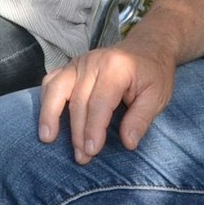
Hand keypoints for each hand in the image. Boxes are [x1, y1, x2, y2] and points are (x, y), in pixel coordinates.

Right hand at [36, 40, 177, 163]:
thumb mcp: (157, 97)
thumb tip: (128, 143)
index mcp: (116, 68)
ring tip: (47, 138)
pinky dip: (45, 99)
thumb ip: (141, 119)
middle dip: (77, 132)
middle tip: (81, 157)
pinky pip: (51, 80)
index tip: (91, 151)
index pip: (99, 102)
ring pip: (57, 88)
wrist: (147, 48)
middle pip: (77, 100)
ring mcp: (79, 62)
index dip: (94, 128)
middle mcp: (93, 62)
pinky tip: (46, 117)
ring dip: (50, 115)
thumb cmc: (153, 75)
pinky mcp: (70, 65)